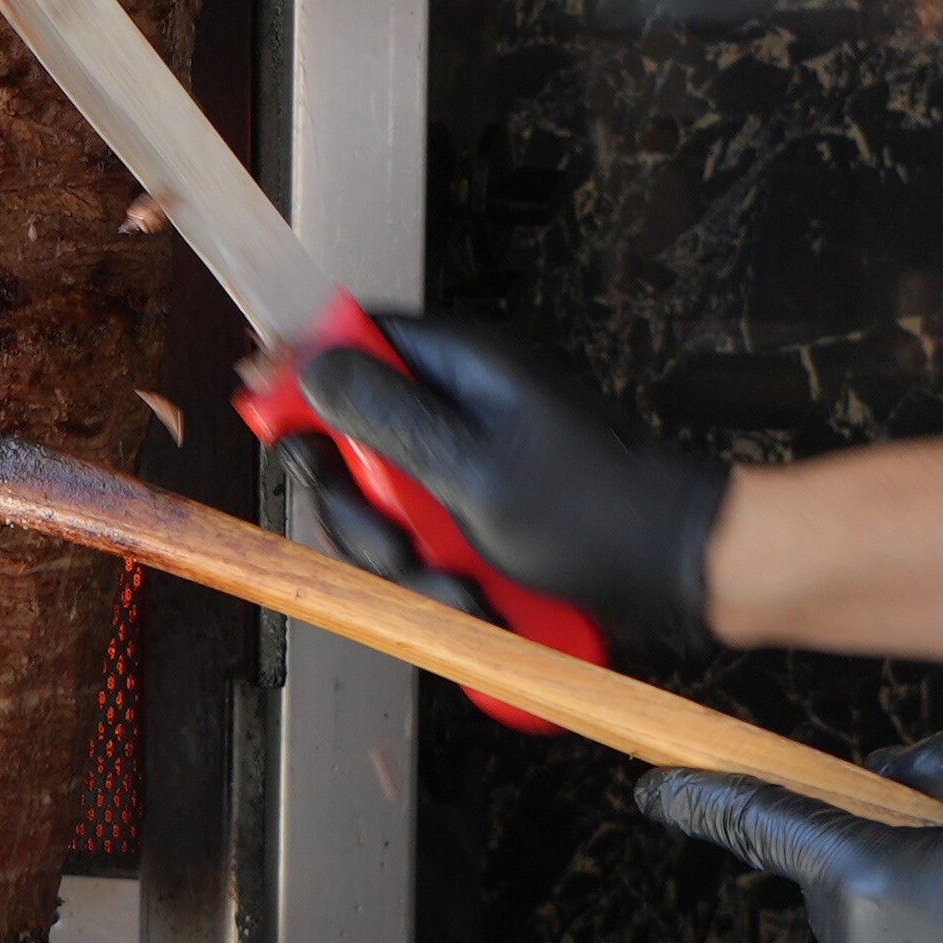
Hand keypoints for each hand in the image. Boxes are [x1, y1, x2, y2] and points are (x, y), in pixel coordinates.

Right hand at [279, 315, 729, 651]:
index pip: (353, 342)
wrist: (676, 573)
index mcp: (461, 366)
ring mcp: (467, 463)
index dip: (302, 376)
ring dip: (409, 562)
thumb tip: (310, 363)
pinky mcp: (478, 514)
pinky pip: (423, 546)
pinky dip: (442, 582)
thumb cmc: (598, 512)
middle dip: (367, 511)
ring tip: (462, 589)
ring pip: (384, 509)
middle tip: (401, 544)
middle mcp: (458, 407)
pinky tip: (480, 600)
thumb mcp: (474, 468)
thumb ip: (386, 419)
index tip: (265, 413)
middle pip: (353, 444)